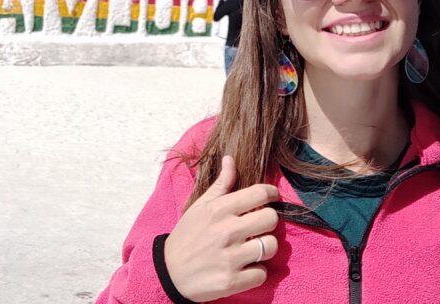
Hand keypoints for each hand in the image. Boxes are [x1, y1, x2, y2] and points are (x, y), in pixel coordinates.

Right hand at [163, 155, 279, 301]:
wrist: (168, 273)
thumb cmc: (187, 236)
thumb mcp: (200, 206)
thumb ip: (220, 184)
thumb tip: (230, 158)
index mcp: (219, 209)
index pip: (260, 193)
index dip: (270, 194)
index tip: (270, 198)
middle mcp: (227, 231)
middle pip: (271, 219)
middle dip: (268, 221)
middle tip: (258, 226)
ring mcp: (230, 257)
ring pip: (270, 246)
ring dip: (264, 248)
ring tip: (252, 248)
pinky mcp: (232, 281)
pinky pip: (262, 274)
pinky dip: (256, 272)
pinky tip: (245, 267)